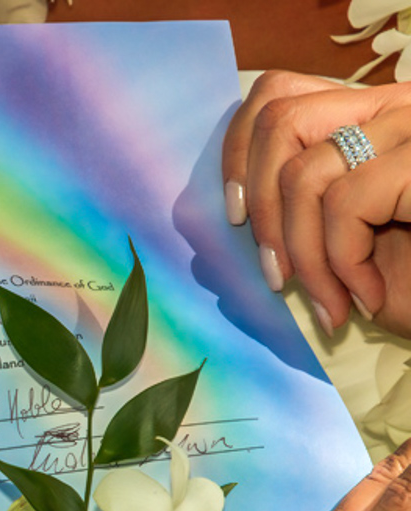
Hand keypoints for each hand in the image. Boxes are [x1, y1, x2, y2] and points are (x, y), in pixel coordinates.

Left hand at [222, 70, 410, 337]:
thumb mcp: (338, 239)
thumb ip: (294, 205)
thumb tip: (231, 204)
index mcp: (367, 118)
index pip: (276, 94)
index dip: (239, 154)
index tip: (238, 215)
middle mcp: (395, 107)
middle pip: (279, 120)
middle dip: (264, 211)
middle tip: (276, 276)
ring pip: (305, 173)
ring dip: (305, 256)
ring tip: (330, 301)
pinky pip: (345, 202)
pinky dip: (342, 263)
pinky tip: (366, 298)